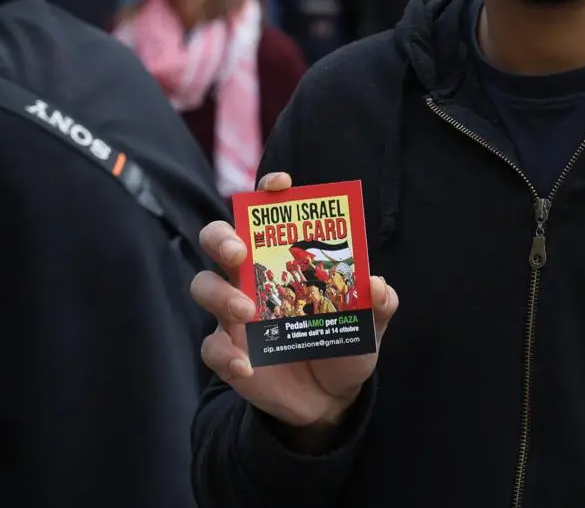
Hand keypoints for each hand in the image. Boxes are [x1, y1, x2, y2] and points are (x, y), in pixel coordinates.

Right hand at [190, 172, 399, 435]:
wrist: (331, 399)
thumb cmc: (345, 343)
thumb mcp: (371, 322)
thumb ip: (380, 302)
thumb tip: (376, 284)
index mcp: (285, 259)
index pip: (269, 214)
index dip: (269, 192)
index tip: (280, 185)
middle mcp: (254, 278)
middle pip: (218, 240)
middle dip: (222, 238)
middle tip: (239, 252)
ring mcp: (235, 314)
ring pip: (204, 286)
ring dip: (220, 295)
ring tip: (246, 312)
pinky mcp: (229, 352)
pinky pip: (212, 348)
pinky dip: (225, 355)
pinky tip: (247, 367)